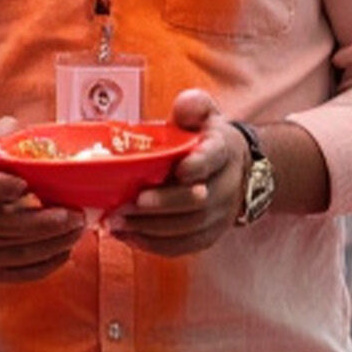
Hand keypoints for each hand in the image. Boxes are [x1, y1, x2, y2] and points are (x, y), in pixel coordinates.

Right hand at [0, 119, 89, 282]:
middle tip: (76, 215)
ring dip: (55, 243)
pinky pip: (21, 273)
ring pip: (20, 251)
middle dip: (48, 223)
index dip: (2, 186)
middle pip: (8, 225)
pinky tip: (65, 250)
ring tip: (77, 231)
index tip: (27, 186)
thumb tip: (12, 125)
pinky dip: (48, 263)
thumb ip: (0, 141)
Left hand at [106, 87, 247, 258]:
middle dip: (162, 205)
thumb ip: (194, 105)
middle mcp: (227, 186)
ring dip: (150, 228)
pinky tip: (128, 236)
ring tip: (116, 222)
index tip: (178, 170)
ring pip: (189, 228)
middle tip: (126, 205)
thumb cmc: (205, 139)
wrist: (235, 170)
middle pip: (198, 202)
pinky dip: (154, 245)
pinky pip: (184, 246)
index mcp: (223, 150)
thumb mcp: (204, 114)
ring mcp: (220, 215)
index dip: (197, 166)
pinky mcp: (209, 235)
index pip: (214, 158)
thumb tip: (184, 105)